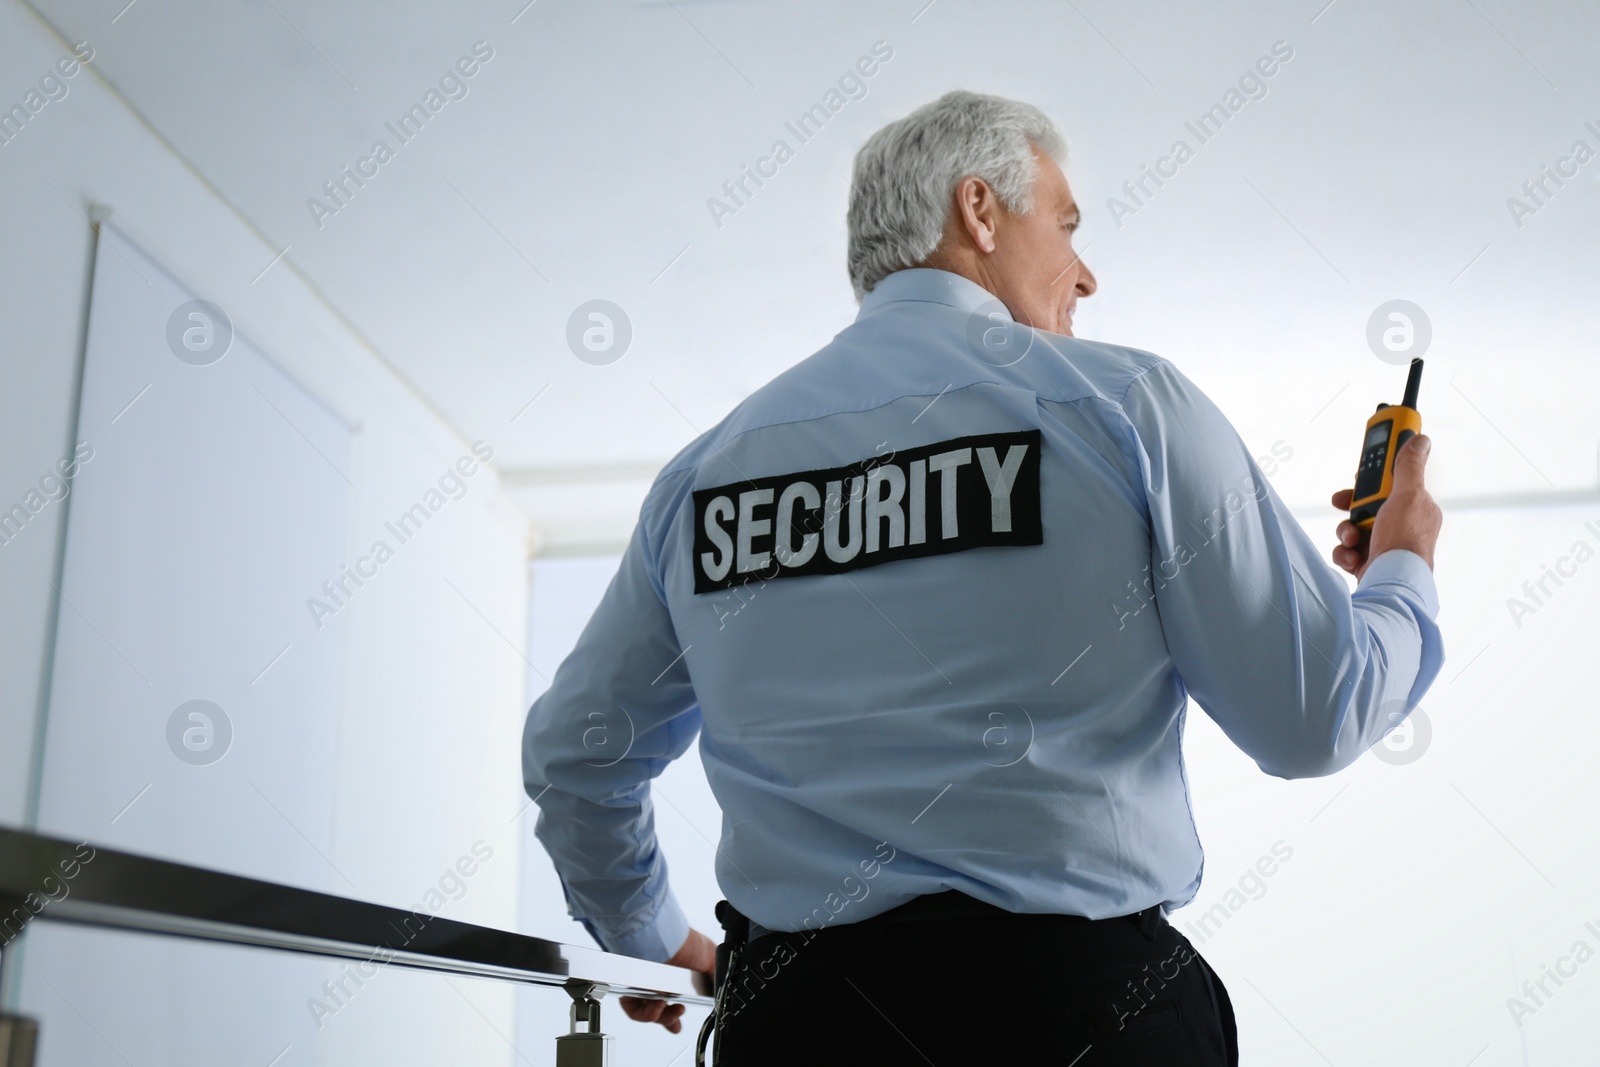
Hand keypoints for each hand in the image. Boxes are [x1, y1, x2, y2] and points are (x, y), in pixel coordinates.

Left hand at [618, 927, 716, 1033]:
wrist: (666, 939)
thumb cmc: (685, 943)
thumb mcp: (711, 958)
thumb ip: (716, 977)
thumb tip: (720, 991)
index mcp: (674, 976)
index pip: (673, 1001)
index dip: (675, 1015)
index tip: (679, 1024)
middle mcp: (656, 981)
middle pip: (660, 1011)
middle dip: (670, 1018)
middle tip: (679, 1012)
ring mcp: (642, 985)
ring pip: (648, 1013)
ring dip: (661, 1017)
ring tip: (669, 1007)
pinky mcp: (629, 989)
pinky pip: (634, 1010)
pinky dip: (646, 1014)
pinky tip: (658, 1005)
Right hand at [1330, 434, 1440, 580]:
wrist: (1392, 584)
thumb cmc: (1404, 540)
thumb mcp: (1407, 495)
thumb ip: (1409, 466)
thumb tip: (1421, 440)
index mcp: (1414, 507)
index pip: (1391, 483)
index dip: (1372, 477)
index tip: (1359, 472)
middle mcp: (1400, 526)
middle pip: (1366, 504)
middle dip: (1352, 505)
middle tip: (1343, 502)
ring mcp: (1384, 545)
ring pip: (1353, 527)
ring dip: (1346, 531)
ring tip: (1351, 539)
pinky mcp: (1369, 563)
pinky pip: (1347, 550)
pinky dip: (1344, 552)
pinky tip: (1352, 558)